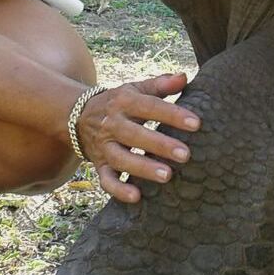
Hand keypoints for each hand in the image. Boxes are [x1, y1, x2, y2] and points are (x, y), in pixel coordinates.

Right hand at [74, 72, 201, 203]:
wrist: (77, 115)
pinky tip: (137, 197)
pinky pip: (106, 180)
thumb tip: (184, 77)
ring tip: (167, 176)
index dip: (172, 114)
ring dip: (143, 168)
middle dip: (160, 145)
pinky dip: (119, 189)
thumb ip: (160, 84)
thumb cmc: (119, 102)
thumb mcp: (135, 89)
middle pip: (135, 135)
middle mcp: (112, 124)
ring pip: (121, 159)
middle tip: (186, 155)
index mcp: (124, 101)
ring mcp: (104, 146)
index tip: (196, 123)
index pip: (150, 107)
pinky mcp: (99, 165)